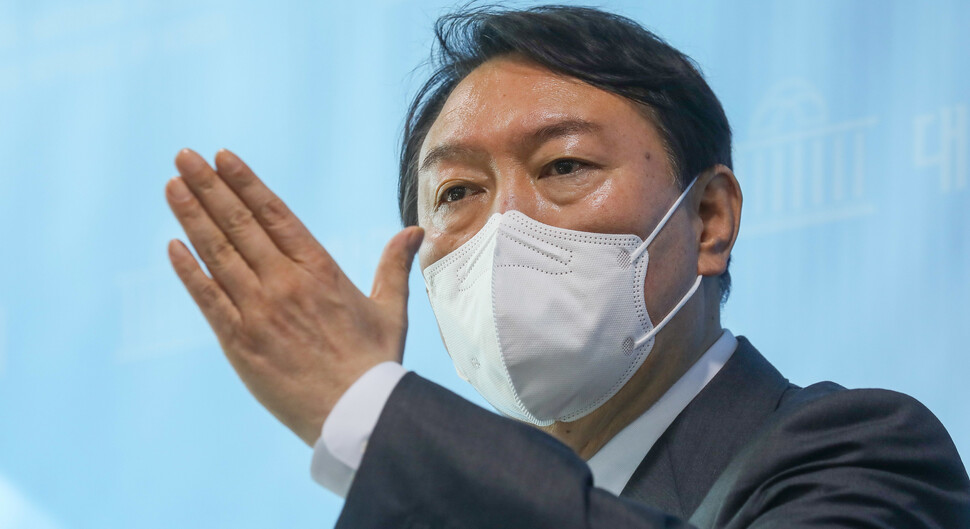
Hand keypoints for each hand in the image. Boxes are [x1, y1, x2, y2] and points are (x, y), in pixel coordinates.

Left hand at [164, 148, 423, 445]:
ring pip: (218, 254)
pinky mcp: (239, 342)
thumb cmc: (375, 362)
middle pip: (240, 225)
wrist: (356, 413)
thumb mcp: (391, 309)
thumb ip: (394, 265)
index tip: (222, 157)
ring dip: (192, 217)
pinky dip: (188, 271)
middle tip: (184, 156)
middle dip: (209, 187)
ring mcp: (259, 311)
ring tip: (172, 185)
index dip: (246, 183)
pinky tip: (172, 244)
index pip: (275, 214)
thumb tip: (415, 231)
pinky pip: (208, 298)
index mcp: (321, 270)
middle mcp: (286, 283)